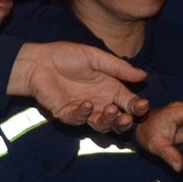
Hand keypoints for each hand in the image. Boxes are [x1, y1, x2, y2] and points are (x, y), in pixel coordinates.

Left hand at [9, 41, 151, 132]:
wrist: (38, 62)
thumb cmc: (67, 56)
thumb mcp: (96, 57)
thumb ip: (118, 68)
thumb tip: (144, 75)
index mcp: (110, 88)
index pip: (129, 102)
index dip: (137, 106)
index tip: (143, 106)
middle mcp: (100, 102)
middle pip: (118, 120)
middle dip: (125, 122)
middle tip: (127, 117)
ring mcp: (85, 110)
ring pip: (102, 125)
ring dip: (109, 121)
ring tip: (111, 110)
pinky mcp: (68, 115)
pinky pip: (79, 120)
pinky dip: (84, 114)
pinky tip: (86, 104)